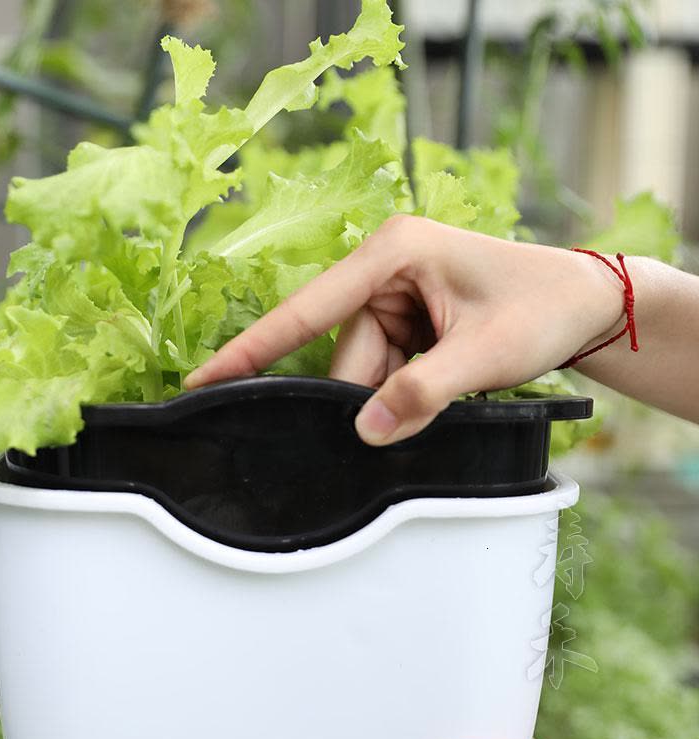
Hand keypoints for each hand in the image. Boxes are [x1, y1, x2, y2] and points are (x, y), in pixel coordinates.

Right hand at [186, 216, 624, 443]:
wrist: (586, 304)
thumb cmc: (544, 305)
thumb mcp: (484, 353)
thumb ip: (420, 394)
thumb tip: (365, 432)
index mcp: (392, 252)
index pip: (307, 309)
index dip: (253, 348)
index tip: (203, 378)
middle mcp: (385, 269)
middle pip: (344, 352)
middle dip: (369, 394)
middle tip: (420, 409)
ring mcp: (396, 296)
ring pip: (365, 368)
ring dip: (396, 395)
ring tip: (453, 389)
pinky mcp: (408, 320)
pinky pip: (386, 369)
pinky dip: (406, 391)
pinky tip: (445, 387)